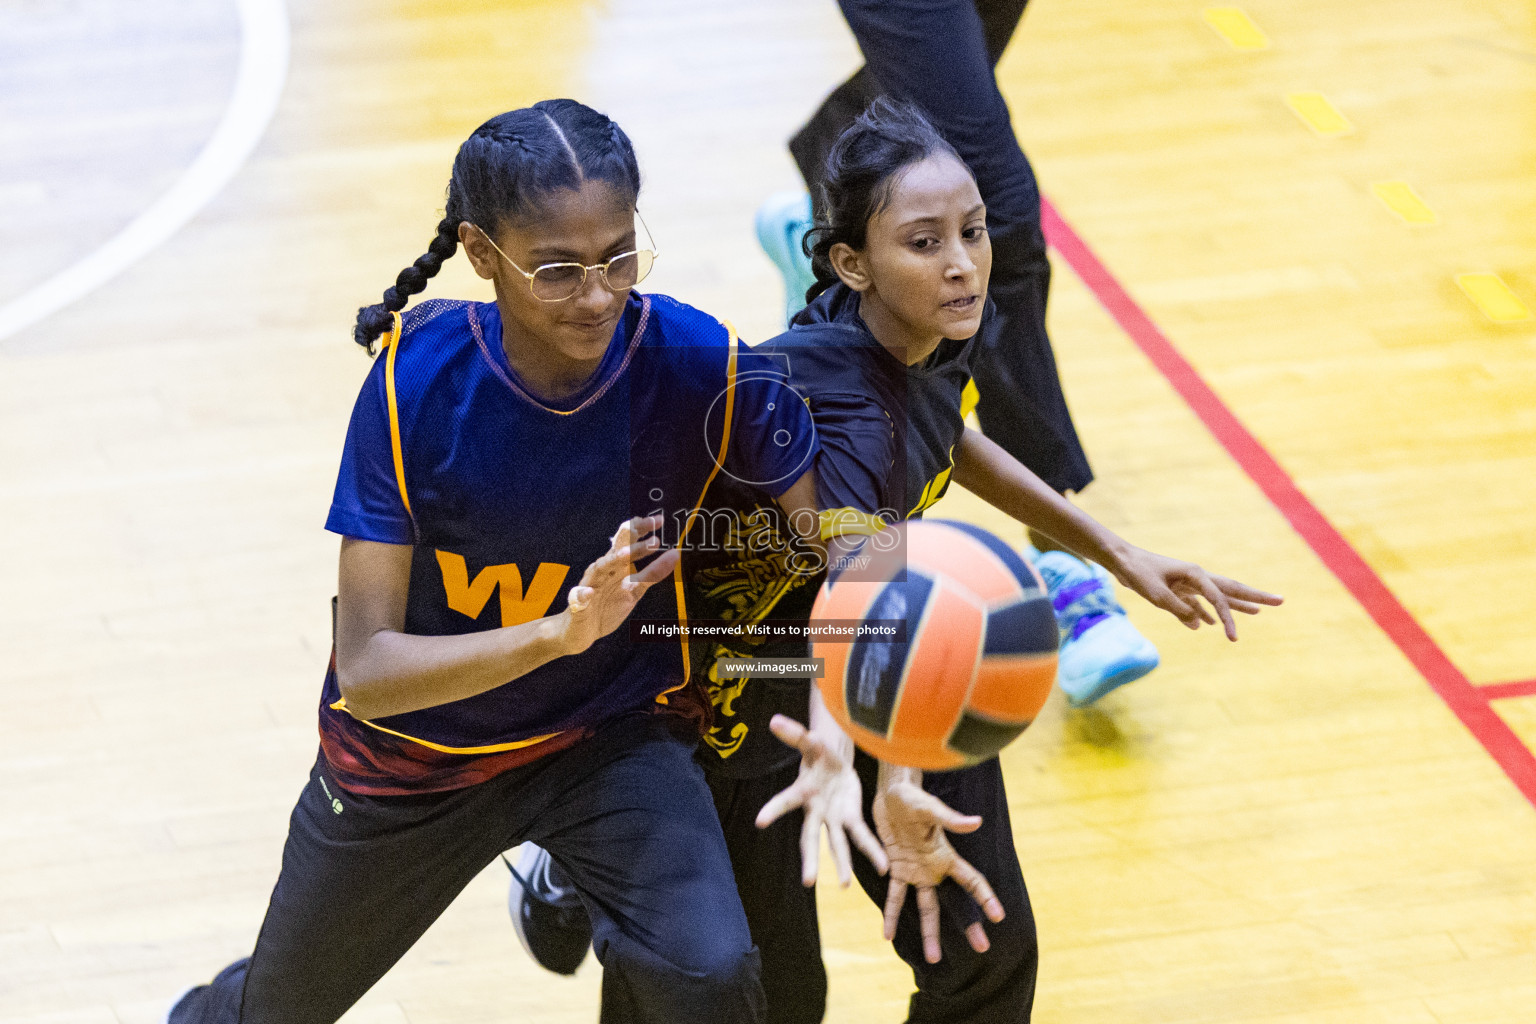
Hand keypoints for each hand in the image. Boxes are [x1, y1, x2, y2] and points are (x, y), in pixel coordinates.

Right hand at [559, 516, 678, 653]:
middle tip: (654, 538)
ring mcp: (590, 585)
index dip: (642, 529)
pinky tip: (588, 592)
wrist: (581, 632)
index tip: (659, 520)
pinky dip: (583, 594)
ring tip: (625, 555)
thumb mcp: (635, 590)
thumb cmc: (607, 605)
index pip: (628, 540)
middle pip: (616, 550)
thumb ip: (652, 573)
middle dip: (632, 541)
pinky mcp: (578, 605)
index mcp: (616, 565)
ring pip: (599, 569)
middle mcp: (603, 570)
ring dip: (612, 561)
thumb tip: (674, 554)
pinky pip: (579, 598)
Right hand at [756, 714, 888, 885]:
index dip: (773, 810)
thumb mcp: (810, 742)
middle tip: (808, 882)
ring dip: (841, 863)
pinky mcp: (851, 817)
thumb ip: (796, 734)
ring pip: (836, 844)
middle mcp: (815, 811)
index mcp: (802, 791)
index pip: (785, 801)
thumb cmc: (818, 754)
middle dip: (811, 858)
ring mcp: (833, 817)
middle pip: (811, 837)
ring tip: (844, 884)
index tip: (759, 821)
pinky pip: (861, 835)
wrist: (834, 762)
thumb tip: (774, 720)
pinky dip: (872, 850)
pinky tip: (883, 867)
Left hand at [874, 777, 1004, 963]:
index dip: (986, 898)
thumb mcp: (931, 809)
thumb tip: (976, 822)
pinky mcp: (895, 867)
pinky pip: (894, 895)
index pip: (972, 881)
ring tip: (932, 958)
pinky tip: (887, 934)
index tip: (999, 917)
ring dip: (928, 931)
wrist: (891, 791)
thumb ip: (951, 820)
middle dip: (966, 925)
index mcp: (946, 856)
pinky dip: (891, 914)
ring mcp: (915, 870)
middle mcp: (933, 867)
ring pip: (924, 907)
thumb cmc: (914, 797)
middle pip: (952, 902)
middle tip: (981, 948)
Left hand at [1107, 545, 1282, 639]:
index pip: (1219, 598)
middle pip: (1231, 589)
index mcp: (1195, 574)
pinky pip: (1197, 604)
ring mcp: (1188, 583)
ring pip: (1218, 596)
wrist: (1121, 560)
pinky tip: (1211, 624)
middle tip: (1281, 600)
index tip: (1233, 637)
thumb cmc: (1137, 573)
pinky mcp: (1177, 589)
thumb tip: (1199, 624)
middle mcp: (1196, 576)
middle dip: (1255, 596)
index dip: (1229, 618)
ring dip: (1237, 605)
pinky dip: (1205, 614)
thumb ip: (1178, 609)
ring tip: (1258, 611)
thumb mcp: (1156, 593)